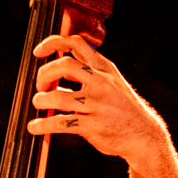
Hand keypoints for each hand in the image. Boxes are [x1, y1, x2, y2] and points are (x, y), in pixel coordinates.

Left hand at [28, 32, 169, 161]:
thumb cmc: (122, 109)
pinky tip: (35, 127)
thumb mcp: (111, 82)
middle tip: (40, 85)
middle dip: (44, 74)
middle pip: (64, 65)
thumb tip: (58, 72)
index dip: (53, 43)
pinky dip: (43, 125)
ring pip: (58, 97)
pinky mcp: (92, 125)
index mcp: (104, 68)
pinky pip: (60, 123)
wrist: (143, 134)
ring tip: (38, 104)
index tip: (38, 52)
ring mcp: (96, 104)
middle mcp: (100, 82)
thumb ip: (88, 73)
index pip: (77, 43)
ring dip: (41, 100)